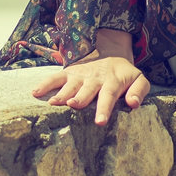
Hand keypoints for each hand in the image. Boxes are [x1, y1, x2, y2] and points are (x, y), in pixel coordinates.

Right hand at [32, 51, 150, 125]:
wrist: (111, 53)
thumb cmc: (124, 75)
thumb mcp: (138, 79)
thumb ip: (139, 91)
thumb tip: (133, 104)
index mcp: (113, 82)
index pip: (109, 96)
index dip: (104, 108)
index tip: (100, 122)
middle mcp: (95, 79)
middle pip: (87, 90)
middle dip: (80, 98)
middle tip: (73, 105)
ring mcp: (80, 76)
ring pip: (70, 85)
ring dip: (62, 93)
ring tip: (54, 103)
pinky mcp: (69, 73)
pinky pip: (55, 77)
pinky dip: (45, 84)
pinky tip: (35, 92)